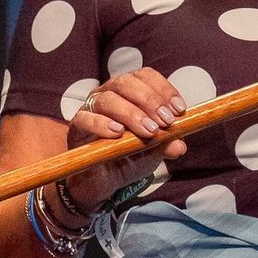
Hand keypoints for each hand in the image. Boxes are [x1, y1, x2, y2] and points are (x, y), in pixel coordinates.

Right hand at [62, 67, 188, 208]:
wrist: (103, 181)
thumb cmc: (129, 156)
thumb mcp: (153, 151)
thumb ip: (166, 144)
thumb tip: (180, 145)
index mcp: (129, 92)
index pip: (145, 76)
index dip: (163, 89)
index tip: (179, 109)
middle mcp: (109, 93)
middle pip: (126, 83)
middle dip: (150, 100)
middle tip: (166, 121)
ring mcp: (91, 108)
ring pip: (108, 99)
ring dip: (131, 114)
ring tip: (149, 131)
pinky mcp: (77, 127)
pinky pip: (86, 119)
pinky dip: (102, 124)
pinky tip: (117, 133)